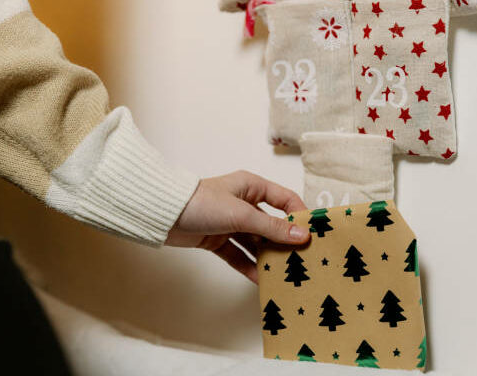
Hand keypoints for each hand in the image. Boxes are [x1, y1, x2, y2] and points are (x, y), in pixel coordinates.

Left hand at [166, 171, 309, 282]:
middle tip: (301, 258)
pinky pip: (238, 255)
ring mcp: (230, 223)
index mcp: (251, 187)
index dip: (299, 215)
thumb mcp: (241, 214)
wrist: (163, 215)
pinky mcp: (217, 240)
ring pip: (255, 242)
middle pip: (270, 224)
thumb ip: (271, 227)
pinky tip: (260, 279)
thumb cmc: (201, 203)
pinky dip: (247, 266)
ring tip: (283, 273)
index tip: (313, 233)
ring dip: (266, 256)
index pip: (284, 199)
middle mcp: (243, 204)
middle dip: (284, 241)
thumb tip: (302, 236)